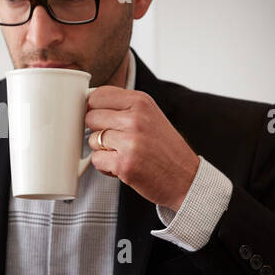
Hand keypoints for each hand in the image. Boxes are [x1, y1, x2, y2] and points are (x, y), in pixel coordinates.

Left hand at [85, 86, 200, 209]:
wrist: (186, 179)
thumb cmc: (165, 149)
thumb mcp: (149, 116)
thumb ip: (123, 107)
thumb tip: (88, 103)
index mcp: (141, 102)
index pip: (98, 95)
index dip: (93, 108)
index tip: (100, 117)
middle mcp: (136, 118)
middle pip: (91, 117)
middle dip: (98, 130)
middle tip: (117, 140)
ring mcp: (130, 141)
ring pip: (92, 139)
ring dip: (102, 150)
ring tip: (124, 154)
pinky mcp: (124, 163)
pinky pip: (96, 160)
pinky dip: (106, 166)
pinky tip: (123, 166)